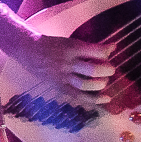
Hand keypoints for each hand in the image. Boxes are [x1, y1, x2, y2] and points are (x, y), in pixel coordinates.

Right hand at [0, 22, 116, 97]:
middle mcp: (67, 62)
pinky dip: (94, 99)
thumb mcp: (69, 42)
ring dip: (101, 84)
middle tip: (110, 69)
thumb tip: (113, 47)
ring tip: (104, 80)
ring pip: (86, 84)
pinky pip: (79, 96)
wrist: (27, 51)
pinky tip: (106, 99)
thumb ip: (90, 47)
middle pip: (93, 70)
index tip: (110, 50)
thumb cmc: (52, 45)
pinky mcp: (59, 86)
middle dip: (107, 70)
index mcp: (71, 48)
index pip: (97, 51)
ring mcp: (62, 76)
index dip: (108, 51)